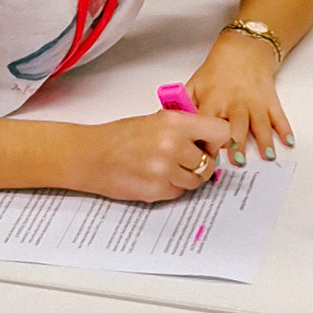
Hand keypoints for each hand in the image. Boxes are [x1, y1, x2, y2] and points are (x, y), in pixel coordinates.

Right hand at [82, 108, 238, 203]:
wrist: (91, 156)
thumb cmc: (119, 137)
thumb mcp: (155, 120)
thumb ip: (184, 127)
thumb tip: (208, 138)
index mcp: (175, 123)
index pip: (220, 132)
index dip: (216, 140)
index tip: (207, 143)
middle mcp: (174, 146)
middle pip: (209, 162)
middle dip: (200, 162)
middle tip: (184, 157)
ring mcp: (166, 170)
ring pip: (196, 180)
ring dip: (186, 176)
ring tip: (166, 167)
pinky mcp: (158, 191)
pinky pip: (179, 192)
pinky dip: (171, 186)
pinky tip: (155, 176)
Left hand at [188, 43, 293, 162]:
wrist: (244, 48)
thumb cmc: (218, 68)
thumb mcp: (196, 83)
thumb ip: (183, 105)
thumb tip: (169, 122)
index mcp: (213, 101)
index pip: (207, 126)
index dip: (205, 143)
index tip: (205, 158)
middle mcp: (235, 104)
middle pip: (236, 128)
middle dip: (236, 146)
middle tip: (236, 163)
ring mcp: (254, 103)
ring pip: (259, 125)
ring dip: (263, 142)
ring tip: (265, 157)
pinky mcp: (269, 101)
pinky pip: (278, 117)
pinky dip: (284, 129)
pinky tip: (287, 142)